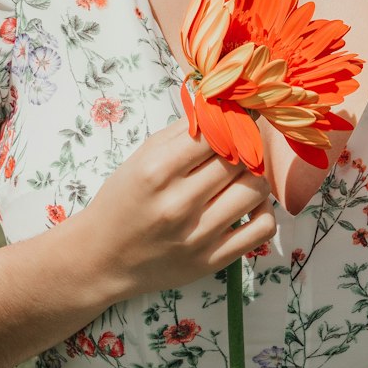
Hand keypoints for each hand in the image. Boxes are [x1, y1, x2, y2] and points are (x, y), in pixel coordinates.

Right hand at [81, 118, 275, 299]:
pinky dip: (264, 210)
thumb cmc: (124, 200)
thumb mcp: (142, 156)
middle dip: (245, 145)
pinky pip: (262, 229)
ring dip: (255, 175)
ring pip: (256, 189)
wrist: (103, 258)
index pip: (216, 133)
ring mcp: (198, 236)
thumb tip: (221, 105)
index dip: (232, 120)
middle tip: (241, 144)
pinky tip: (248, 203)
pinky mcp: (212, 261)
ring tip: (242, 173)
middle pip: (240, 159)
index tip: (235, 119)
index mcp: (157, 171)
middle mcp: (178, 204)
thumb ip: (183, 130)